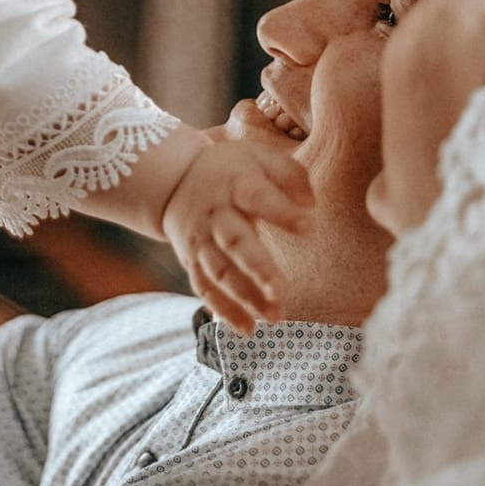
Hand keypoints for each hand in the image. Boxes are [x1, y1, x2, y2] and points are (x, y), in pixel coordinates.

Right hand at [162, 140, 312, 330]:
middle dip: (257, 269)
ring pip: (220, 273)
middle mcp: (216, 215)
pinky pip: (205, 289)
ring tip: (275, 317)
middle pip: (235, 242)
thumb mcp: (259, 157)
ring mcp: (202, 241)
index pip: (257, 197)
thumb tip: (311, 203)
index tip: (308, 227)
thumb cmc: (231, 169)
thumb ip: (290, 175)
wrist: (173, 180)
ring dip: (245, 297)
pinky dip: (223, 310)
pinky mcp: (192, 261)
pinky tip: (247, 328)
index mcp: (236, 184)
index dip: (281, 212)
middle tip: (281, 291)